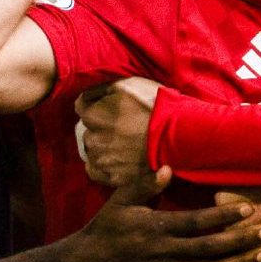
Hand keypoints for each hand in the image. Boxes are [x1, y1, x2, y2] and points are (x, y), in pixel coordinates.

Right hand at [61, 167, 260, 261]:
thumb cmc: (106, 227)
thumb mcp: (121, 200)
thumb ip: (145, 184)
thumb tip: (169, 168)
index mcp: (157, 228)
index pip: (197, 223)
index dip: (224, 216)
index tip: (248, 208)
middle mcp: (166, 253)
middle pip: (210, 249)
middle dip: (241, 241)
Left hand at [75, 77, 160, 192]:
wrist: (177, 136)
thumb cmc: (153, 106)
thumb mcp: (125, 84)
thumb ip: (98, 89)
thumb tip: (84, 96)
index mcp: (93, 115)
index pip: (82, 107)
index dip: (99, 106)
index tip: (113, 108)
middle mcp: (92, 139)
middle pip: (89, 130)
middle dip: (101, 127)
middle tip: (123, 126)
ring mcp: (102, 160)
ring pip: (93, 150)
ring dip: (103, 146)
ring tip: (125, 143)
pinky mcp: (113, 177)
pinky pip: (95, 171)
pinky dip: (102, 166)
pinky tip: (116, 160)